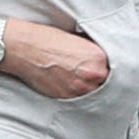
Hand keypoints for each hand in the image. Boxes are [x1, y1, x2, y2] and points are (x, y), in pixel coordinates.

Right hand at [0, 17, 116, 100]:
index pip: (115, 67)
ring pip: (94, 92)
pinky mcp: (66, 97)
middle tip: (90, 72)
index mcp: (98, 58)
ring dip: (90, 87)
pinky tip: (69, 81)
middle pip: (106, 82)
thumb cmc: (45, 39)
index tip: (104, 67)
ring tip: (78, 77)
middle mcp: (91, 75)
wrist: (23, 48)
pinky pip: (79, 98)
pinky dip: (77, 92)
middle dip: (100, 78)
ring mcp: (78, 89)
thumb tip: (103, 61)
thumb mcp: (77, 39)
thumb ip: (93, 53)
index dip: (108, 66)